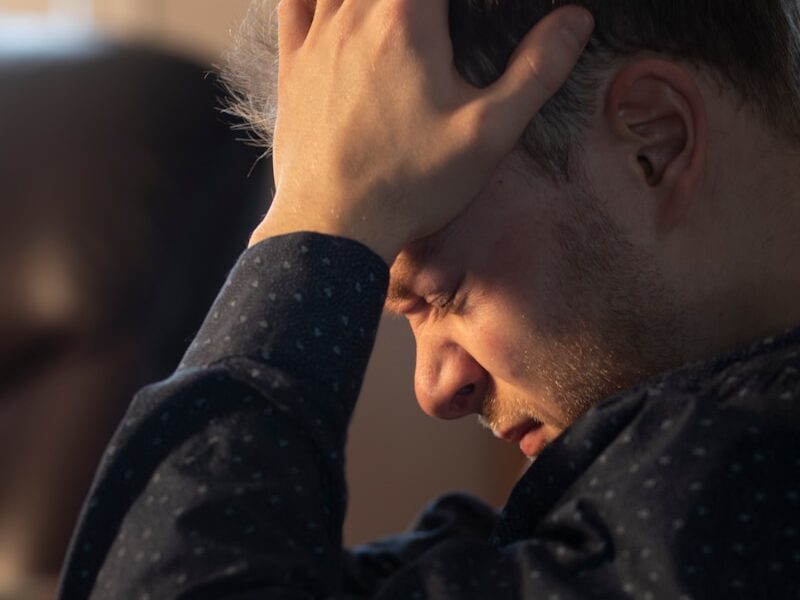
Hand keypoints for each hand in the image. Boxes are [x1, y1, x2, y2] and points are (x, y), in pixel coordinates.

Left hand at [250, 0, 593, 263]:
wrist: (333, 226)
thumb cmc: (412, 183)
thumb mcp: (489, 132)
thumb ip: (536, 70)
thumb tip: (575, 20)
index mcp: (407, 19)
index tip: (471, 13)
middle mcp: (356, 16)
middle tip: (444, 19)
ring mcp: (317, 40)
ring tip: (404, 15)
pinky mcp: (294, 68)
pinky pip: (295, 4)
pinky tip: (336, 5)